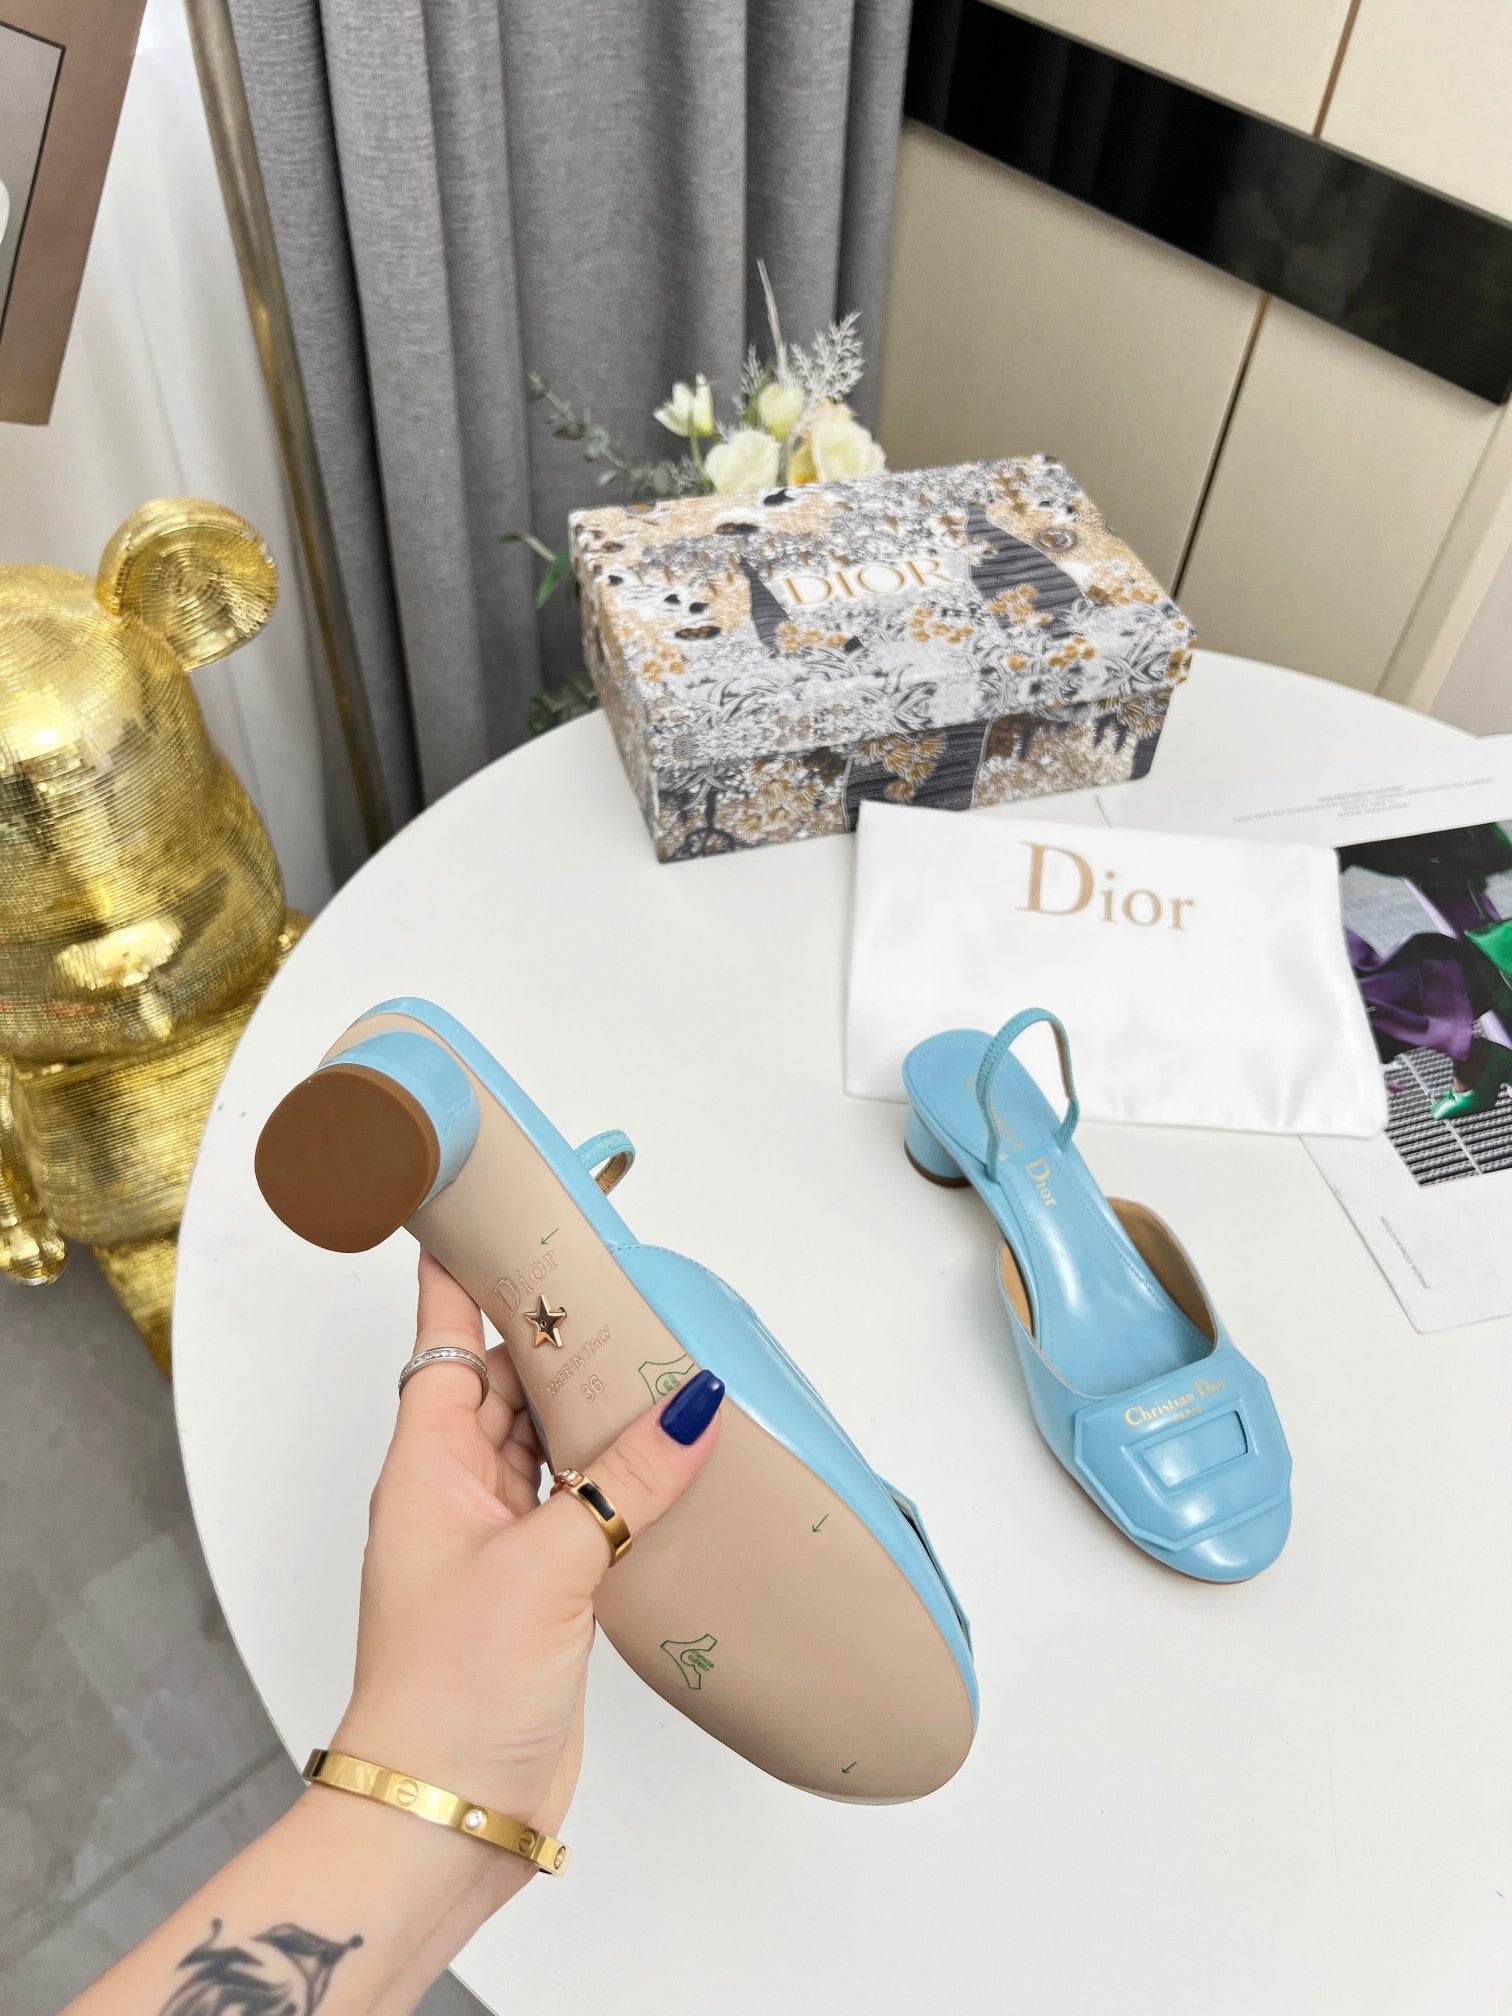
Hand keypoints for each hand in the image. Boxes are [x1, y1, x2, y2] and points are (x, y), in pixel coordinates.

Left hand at [332, 1251, 722, 1893]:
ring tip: (644, 1345)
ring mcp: (497, 1541)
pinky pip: (579, 1502)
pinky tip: (658, 1456)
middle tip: (605, 1270)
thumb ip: (626, 1482)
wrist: (443, 1816)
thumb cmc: (448, 1692)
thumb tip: (691, 1407)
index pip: (443, 1335)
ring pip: (547, 1440)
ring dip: (589, 1401)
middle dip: (551, 1327)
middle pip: (505, 1380)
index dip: (462, 1269)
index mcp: (426, 1463)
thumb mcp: (546, 1565)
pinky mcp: (540, 1589)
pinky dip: (615, 1474)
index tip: (486, 1208)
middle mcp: (456, 1492)